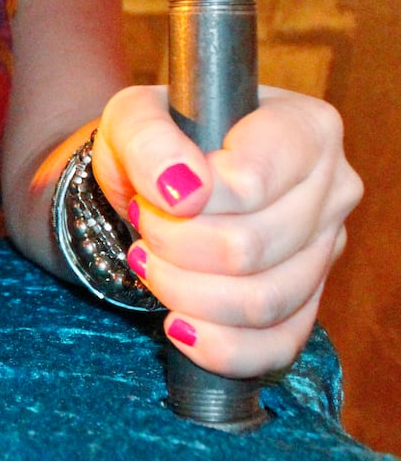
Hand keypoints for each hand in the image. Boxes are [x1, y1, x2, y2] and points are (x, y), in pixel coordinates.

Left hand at [94, 85, 361, 377]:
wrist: (161, 178)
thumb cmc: (157, 138)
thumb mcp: (131, 116)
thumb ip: (148, 140)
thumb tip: (183, 188)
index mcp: (306, 128)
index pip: (251, 183)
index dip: (191, 200)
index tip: (156, 192)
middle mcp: (332, 188)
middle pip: (251, 248)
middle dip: (174, 246)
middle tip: (143, 225)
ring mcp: (326, 249)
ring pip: (263, 301)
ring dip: (185, 292)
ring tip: (150, 261)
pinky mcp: (309, 301)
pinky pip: (277, 346)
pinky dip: (219, 347)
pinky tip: (178, 324)